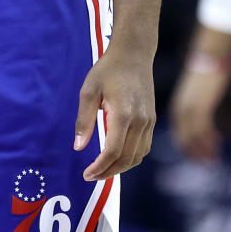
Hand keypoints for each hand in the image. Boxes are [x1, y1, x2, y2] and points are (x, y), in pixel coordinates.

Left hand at [73, 45, 155, 180]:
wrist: (134, 55)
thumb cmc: (107, 70)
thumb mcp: (88, 90)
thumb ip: (84, 120)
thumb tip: (78, 147)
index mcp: (123, 113)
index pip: (113, 151)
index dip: (99, 167)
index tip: (86, 174)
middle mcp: (140, 121)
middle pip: (126, 159)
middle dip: (108, 172)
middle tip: (91, 176)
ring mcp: (149, 122)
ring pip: (137, 157)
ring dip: (120, 168)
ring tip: (102, 170)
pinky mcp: (152, 120)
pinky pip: (144, 148)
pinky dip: (131, 158)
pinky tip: (116, 157)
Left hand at [169, 62, 228, 162]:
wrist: (208, 57)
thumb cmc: (202, 75)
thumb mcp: (190, 96)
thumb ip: (189, 110)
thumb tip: (188, 124)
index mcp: (175, 108)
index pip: (178, 135)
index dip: (188, 149)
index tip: (196, 159)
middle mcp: (179, 111)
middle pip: (184, 140)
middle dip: (195, 154)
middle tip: (207, 164)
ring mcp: (189, 109)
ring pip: (193, 138)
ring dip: (203, 150)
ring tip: (212, 160)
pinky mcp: (201, 106)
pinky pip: (203, 129)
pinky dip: (209, 140)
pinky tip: (217, 144)